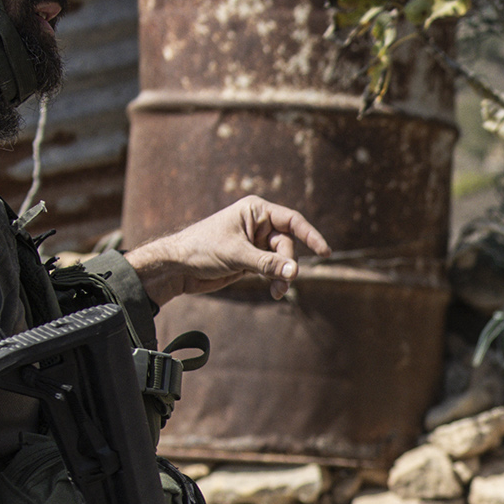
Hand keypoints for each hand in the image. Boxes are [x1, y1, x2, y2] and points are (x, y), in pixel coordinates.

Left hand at [129, 195, 329, 304]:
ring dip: (282, 276)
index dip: (310, 235)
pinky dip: (275, 280)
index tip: (325, 252)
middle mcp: (258, 224)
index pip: (292, 221)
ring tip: (276, 292)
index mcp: (255, 211)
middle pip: (287, 245)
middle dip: (287, 265)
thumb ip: (267, 263)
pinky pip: (272, 270)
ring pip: (281, 260)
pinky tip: (273, 292)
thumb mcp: (236, 255)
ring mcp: (255, 243)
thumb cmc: (201, 249)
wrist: (177, 267)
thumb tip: (294, 272)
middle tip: (284, 283)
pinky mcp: (251, 260)